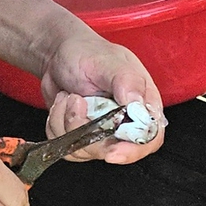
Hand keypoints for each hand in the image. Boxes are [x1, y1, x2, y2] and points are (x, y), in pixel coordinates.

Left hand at [39, 26, 164, 164]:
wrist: (59, 55)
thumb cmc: (88, 52)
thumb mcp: (109, 62)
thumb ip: (126, 81)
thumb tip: (137, 104)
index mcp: (142, 105)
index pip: (149, 140)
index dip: (133, 151)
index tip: (112, 152)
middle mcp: (125, 123)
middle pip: (113, 150)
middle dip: (87, 131)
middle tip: (76, 101)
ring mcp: (101, 132)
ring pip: (85, 150)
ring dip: (67, 123)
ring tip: (68, 96)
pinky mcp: (81, 137)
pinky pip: (67, 147)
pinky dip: (56, 126)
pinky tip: (61, 104)